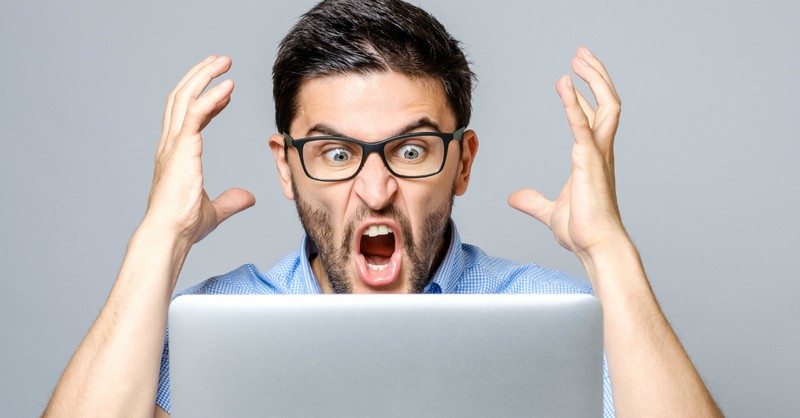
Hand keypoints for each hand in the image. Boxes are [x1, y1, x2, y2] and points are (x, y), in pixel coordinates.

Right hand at [144, 55, 254, 244]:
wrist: (170, 234)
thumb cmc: (183, 226)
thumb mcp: (215, 210)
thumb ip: (230, 201)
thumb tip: (248, 198)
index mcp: (175, 155)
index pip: (187, 117)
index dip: (205, 100)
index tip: (225, 91)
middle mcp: (170, 145)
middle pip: (181, 97)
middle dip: (200, 76)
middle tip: (220, 61)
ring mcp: (173, 144)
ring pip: (185, 97)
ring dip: (204, 75)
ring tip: (223, 61)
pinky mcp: (182, 147)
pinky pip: (195, 113)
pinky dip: (211, 96)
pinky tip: (228, 86)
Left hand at [508, 47, 626, 264]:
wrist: (596, 247)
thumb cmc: (583, 231)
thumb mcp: (549, 211)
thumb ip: (532, 201)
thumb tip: (515, 198)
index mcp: (591, 158)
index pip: (593, 117)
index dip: (586, 94)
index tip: (573, 76)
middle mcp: (600, 151)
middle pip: (607, 103)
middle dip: (597, 76)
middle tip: (582, 55)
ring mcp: (598, 155)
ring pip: (606, 106)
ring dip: (595, 79)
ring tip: (581, 58)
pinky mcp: (589, 162)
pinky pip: (583, 126)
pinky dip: (573, 104)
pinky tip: (564, 85)